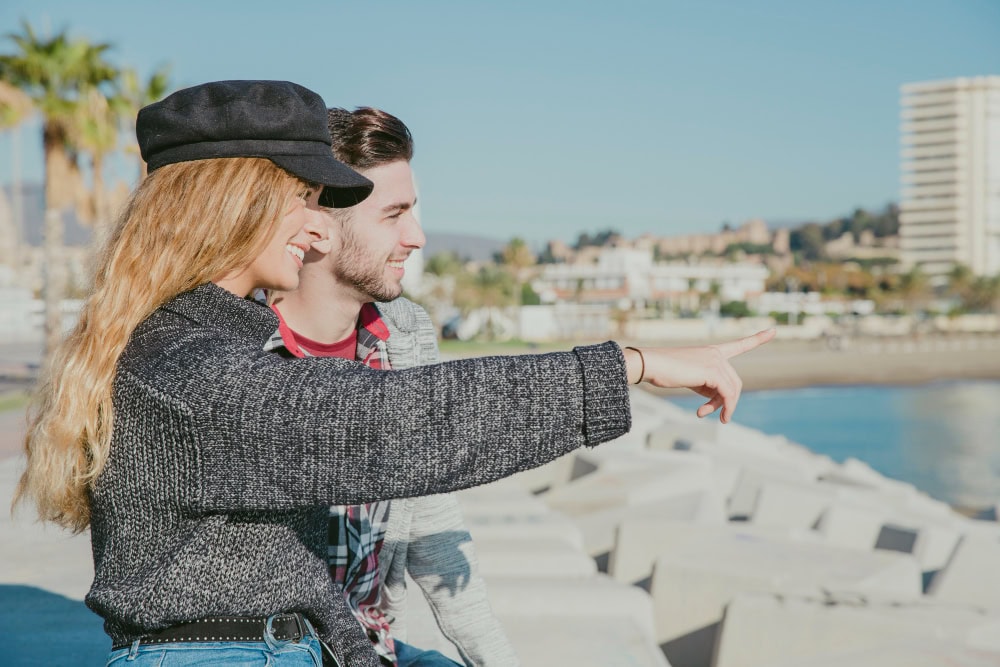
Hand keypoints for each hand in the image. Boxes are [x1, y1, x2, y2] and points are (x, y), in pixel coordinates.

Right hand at [624, 329, 774, 422]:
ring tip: (713, 417)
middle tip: (716, 414)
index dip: (757, 338)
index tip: (773, 330)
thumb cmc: (664, 370)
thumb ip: (706, 385)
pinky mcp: (712, 371)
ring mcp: (715, 361)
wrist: (649, 364)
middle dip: (727, 400)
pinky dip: (725, 407)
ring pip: (731, 390)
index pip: (738, 345)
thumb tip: (717, 400)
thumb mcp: (689, 378)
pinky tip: (713, 414)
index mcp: (711, 351)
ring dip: (724, 407)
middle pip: (734, 381)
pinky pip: (727, 394)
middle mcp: (715, 354)